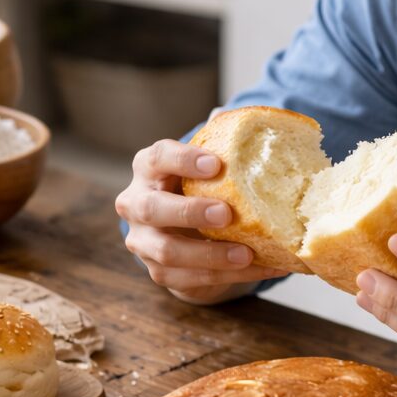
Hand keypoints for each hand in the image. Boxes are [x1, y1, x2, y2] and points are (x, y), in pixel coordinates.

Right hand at [116, 139, 289, 303]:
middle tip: (226, 214)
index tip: (217, 164)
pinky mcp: (158, 271)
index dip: (184, 160)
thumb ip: (220, 143)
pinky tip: (261, 268)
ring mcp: (142, 240)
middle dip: (189, 212)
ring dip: (210, 254)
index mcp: (148, 168)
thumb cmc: (197, 187)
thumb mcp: (205, 166)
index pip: (158, 158)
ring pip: (168, 251)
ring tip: (247, 254)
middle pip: (153, 208)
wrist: (184, 232)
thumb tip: (239, 118)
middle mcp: (135, 203)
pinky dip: (227, 276)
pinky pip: (188, 278)